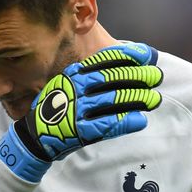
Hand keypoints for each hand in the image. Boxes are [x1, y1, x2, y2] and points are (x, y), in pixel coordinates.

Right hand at [0, 43, 163, 181]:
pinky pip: (107, 125)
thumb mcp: (69, 84)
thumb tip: (125, 62)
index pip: (103, 60)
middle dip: (138, 75)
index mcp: (73, 74)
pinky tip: (140, 120)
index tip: (145, 55)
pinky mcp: (79, 131)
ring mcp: (76, 110)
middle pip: (112, 78)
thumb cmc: (58, 107)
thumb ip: (92, 74)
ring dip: (137, 98)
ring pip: (113, 100)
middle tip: (156, 76)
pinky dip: (125, 122)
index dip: (127, 56)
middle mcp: (74, 89)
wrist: (35, 136)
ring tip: (154, 99)